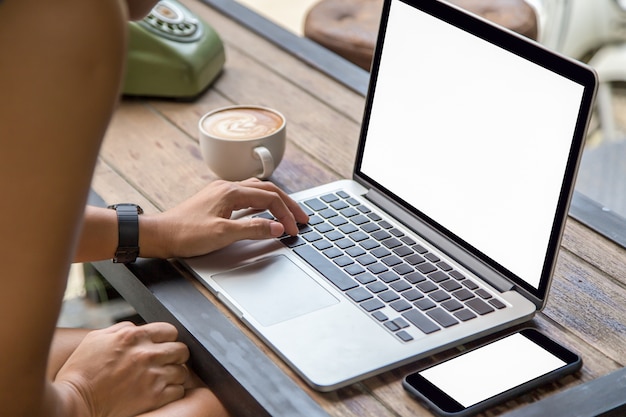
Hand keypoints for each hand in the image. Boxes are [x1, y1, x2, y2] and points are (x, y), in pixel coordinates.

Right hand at [53, 322, 188, 416]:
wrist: (75, 402)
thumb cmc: (80, 371)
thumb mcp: (96, 338)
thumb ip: (121, 329)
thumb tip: (136, 328)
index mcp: (134, 337)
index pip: (169, 330)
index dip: (168, 338)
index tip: (163, 345)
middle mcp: (147, 354)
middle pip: (181, 350)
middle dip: (176, 355)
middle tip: (167, 362)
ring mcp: (152, 376)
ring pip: (183, 371)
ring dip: (175, 374)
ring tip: (164, 378)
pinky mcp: (154, 397)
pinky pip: (179, 390)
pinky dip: (173, 391)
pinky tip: (162, 391)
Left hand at [144, 178, 308, 257]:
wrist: (159, 235)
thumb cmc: (186, 234)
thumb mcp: (223, 234)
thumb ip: (253, 229)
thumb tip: (277, 227)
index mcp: (230, 192)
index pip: (269, 198)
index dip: (285, 214)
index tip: (294, 229)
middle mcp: (227, 187)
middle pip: (267, 190)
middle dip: (287, 204)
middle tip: (302, 218)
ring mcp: (221, 193)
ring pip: (257, 191)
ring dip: (276, 201)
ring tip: (289, 213)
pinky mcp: (217, 201)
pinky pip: (246, 196)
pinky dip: (262, 203)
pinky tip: (264, 211)